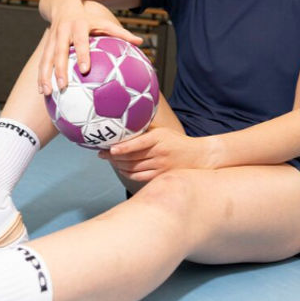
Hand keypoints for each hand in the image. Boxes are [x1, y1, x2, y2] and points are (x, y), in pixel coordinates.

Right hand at [39, 0, 143, 94]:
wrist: (63, 2)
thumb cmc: (88, 17)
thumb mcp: (103, 21)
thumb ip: (121, 33)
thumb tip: (141, 42)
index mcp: (78, 26)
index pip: (80, 41)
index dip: (82, 54)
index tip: (85, 69)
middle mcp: (63, 32)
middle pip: (59, 52)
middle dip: (59, 69)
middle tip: (63, 86)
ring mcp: (51, 39)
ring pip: (46, 59)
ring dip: (45, 76)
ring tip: (48, 93)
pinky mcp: (46, 45)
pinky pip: (42, 62)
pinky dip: (41, 77)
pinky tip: (43, 92)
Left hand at [98, 128, 215, 182]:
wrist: (198, 157)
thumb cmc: (176, 142)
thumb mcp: (163, 131)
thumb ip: (146, 129)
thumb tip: (125, 124)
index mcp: (158, 138)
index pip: (137, 144)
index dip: (122, 148)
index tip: (110, 149)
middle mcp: (159, 152)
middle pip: (131, 157)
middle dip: (113, 156)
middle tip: (102, 153)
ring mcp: (159, 166)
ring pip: (133, 168)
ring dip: (118, 165)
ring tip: (109, 160)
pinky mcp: (159, 176)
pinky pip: (138, 177)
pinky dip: (127, 173)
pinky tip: (121, 168)